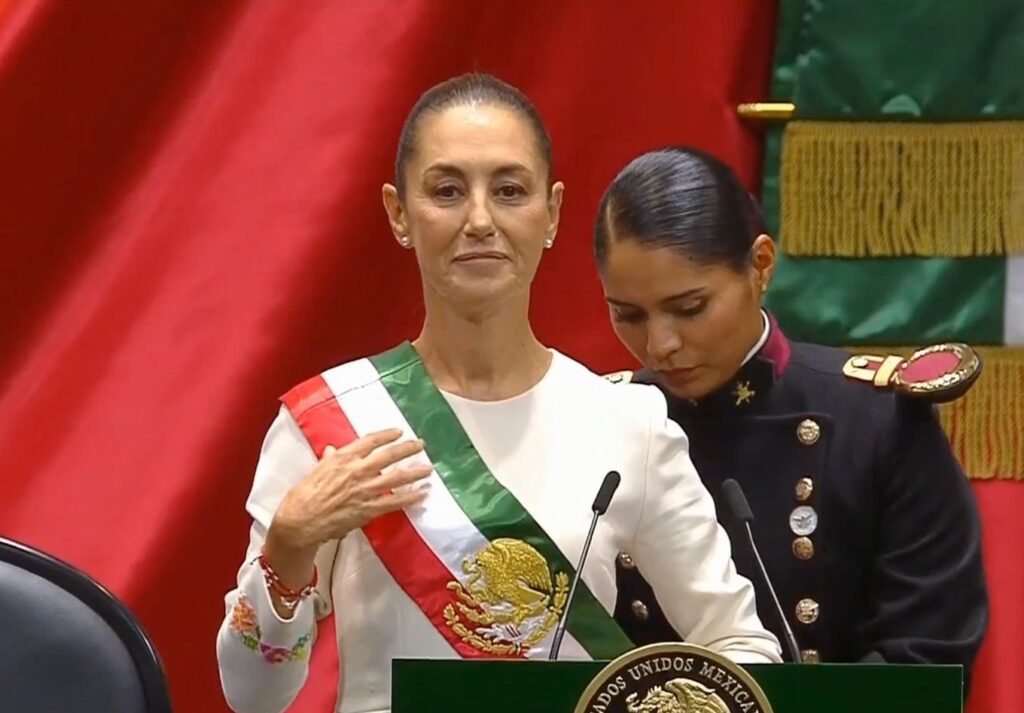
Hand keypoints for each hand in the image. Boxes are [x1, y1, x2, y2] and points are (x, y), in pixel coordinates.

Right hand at [264, 429, 431, 585]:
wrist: (300, 520)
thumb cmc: (304, 495)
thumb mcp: (316, 471)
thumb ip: (329, 459)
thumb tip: (333, 450)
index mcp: (343, 458)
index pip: (370, 441)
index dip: (387, 435)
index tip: (398, 431)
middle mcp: (357, 470)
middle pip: (389, 455)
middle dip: (407, 448)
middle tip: (421, 444)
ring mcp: (365, 490)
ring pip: (397, 477)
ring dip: (415, 472)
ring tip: (429, 468)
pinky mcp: (369, 509)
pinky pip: (395, 502)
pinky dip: (411, 498)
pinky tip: (423, 495)